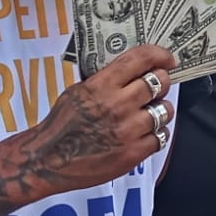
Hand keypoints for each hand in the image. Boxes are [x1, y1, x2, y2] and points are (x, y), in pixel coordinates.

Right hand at [28, 45, 175, 190]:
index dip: (159, 55)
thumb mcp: (78, 90)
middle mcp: (118, 105)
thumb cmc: (61, 126)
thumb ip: (107, 80)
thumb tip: (135, 71)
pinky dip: (157, 134)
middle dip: (162, 82)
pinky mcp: (133, 154)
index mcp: (102, 85)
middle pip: (159, 83)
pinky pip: (161, 137)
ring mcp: (128, 130)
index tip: (167, 59)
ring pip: (165, 110)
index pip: (141, 59)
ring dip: (161, 110)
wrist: (47, 161)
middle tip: (158, 87)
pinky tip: (146, 133)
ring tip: (151, 113)